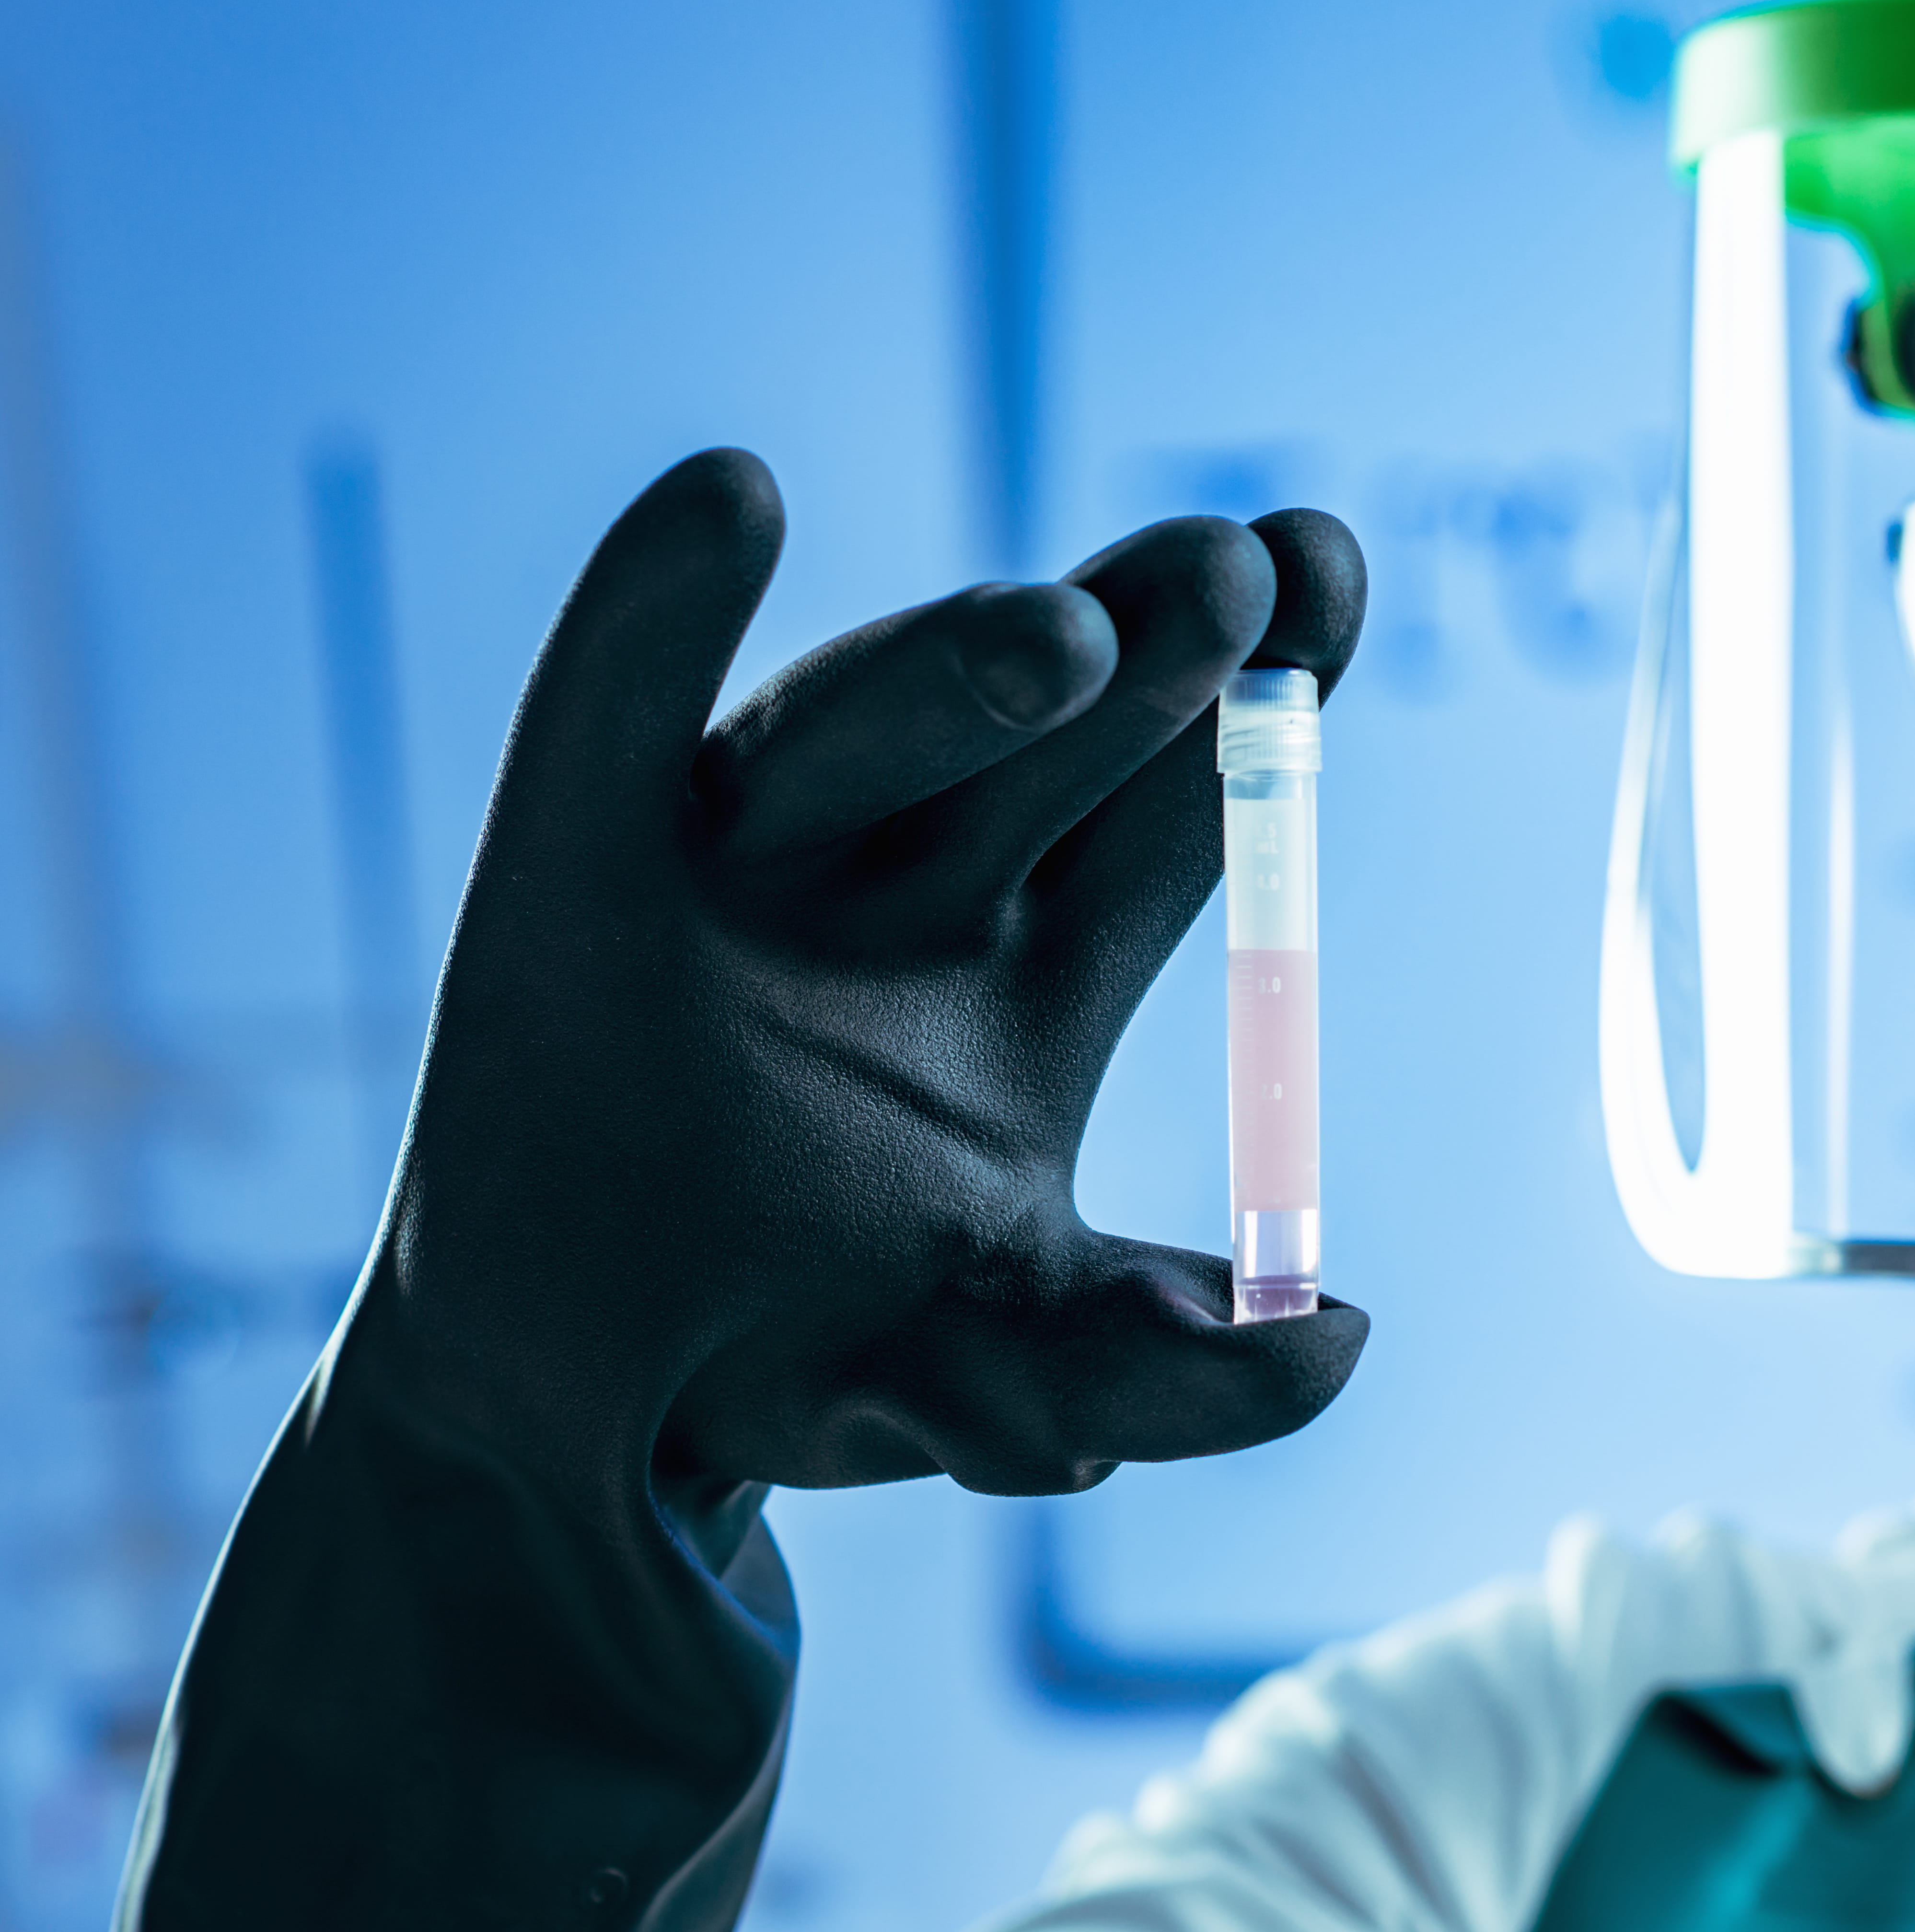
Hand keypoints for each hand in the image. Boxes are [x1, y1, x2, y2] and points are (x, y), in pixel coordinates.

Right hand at [117, 449, 1367, 1931]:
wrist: (582, 1430)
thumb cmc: (810, 1358)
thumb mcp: (1000, 1381)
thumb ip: (1161, 1366)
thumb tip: (1338, 1348)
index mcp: (1041, 966)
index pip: (1184, 802)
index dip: (1263, 697)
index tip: (1331, 579)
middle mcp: (908, 884)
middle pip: (1053, 738)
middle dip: (1150, 653)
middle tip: (1243, 573)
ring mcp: (740, 865)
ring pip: (865, 725)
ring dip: (961, 667)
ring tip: (1064, 633)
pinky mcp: (560, 870)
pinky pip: (606, 719)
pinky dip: (651, 612)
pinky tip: (730, 501)